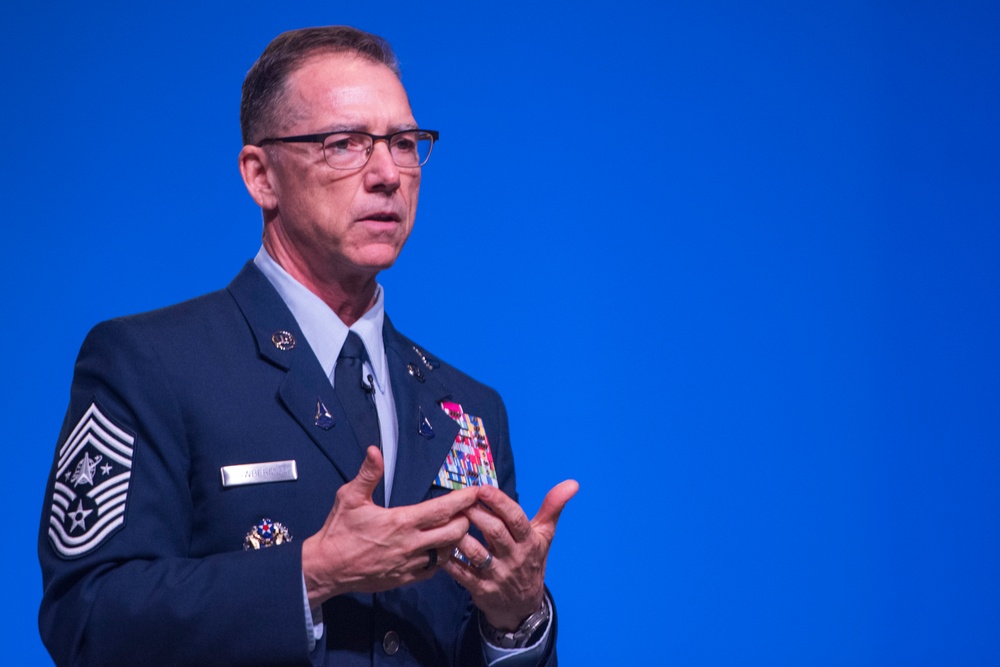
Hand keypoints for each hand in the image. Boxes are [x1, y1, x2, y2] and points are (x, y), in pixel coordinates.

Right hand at [302, 446, 478, 606]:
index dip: (464, 499)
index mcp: (402, 522)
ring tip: (454, 527)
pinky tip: (438, 547)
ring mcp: (410, 564)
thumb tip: (374, 450)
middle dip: (465, 519)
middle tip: (465, 510)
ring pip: (449, 552)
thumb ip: (368, 474)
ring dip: (455, 539)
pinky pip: (435, 569)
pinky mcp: (406, 579)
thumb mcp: (350, 497)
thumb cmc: (338, 531)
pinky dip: (441, 557)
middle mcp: (411, 544)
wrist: (326, 568)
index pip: (443, 510)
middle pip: (456, 533)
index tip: (477, 491)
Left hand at [442, 480, 578, 630]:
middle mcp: (514, 558)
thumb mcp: (544, 536)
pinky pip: (462, 574)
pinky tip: (439, 545)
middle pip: (495, 532)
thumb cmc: (531, 561)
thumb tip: (572, 483)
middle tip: (460, 499)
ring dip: (460, 535)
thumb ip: (553, 507)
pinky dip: (450, 560)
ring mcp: (497, 575)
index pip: (516, 519)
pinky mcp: (480, 589)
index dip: (499, 503)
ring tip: (448, 519)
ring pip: (476, 553)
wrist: (523, 606)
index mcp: (529, 542)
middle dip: (477, 514)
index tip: (482, 489)